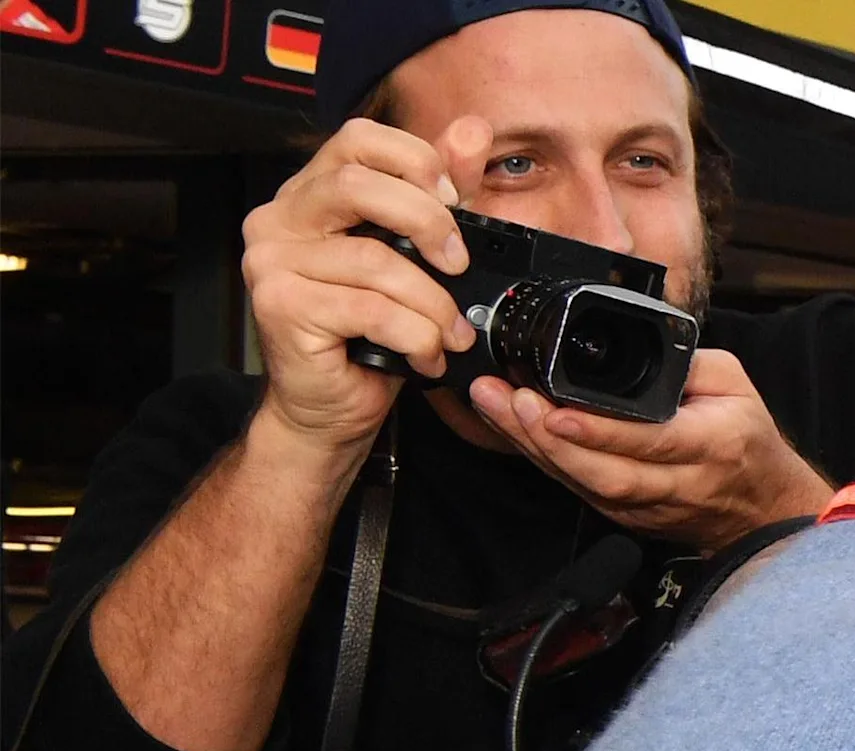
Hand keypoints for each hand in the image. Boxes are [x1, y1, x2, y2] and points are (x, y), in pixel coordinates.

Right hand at [241, 115, 483, 451]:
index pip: (359, 138)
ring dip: (432, 303)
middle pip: (360, 184)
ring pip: (376, 260)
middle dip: (428, 223)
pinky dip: (415, 335)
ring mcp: (272, 261)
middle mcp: (280, 218)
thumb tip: (471, 130)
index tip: (453, 201)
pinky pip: (370, 309)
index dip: (415, 161)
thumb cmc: (369, 334)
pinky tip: (424, 355)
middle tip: (458, 266)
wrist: (330, 406)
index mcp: (311, 194)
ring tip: (449, 333)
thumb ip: (437, 193)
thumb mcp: (415, 257)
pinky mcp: (279, 305)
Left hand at [466, 348, 832, 548]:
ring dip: (534, 447)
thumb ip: (687, 362)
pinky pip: (578, 489)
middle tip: (507, 399)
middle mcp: (679, 483)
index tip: (557, 411)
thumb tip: (637, 341)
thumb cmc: (747, 440)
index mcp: (711, 445)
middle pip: (605, 473)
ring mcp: (649, 507)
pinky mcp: (627, 518)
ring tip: (495, 404)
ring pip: (585, 485)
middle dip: (548, 440)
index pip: (651, 442)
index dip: (600, 432)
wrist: (762, 509)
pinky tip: (512, 428)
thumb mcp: (735, 385)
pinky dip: (541, 459)